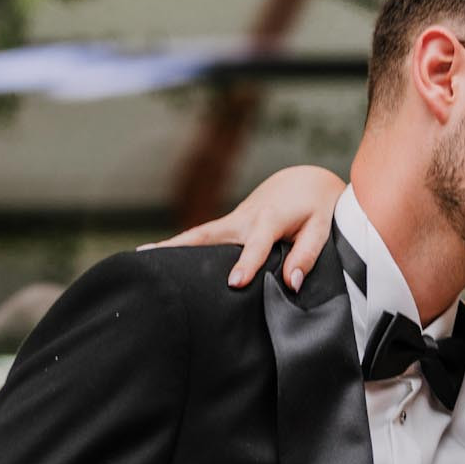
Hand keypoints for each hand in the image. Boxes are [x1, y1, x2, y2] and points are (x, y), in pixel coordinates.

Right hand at [141, 165, 345, 289]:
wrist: (305, 180)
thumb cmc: (318, 206)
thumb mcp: (322, 228)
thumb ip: (306, 254)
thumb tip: (291, 282)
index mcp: (270, 218)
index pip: (256, 244)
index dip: (246, 263)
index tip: (234, 283)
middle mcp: (245, 218)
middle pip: (208, 234)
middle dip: (182, 246)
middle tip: (151, 257)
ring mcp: (234, 220)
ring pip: (201, 235)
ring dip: (173, 246)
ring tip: (142, 257)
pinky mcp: (231, 225)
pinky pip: (205, 237)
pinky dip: (184, 246)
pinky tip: (162, 257)